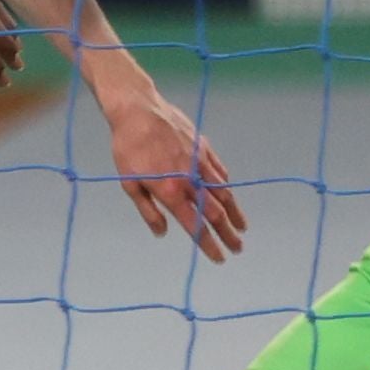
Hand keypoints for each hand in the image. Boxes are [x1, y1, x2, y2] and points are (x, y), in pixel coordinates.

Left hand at [100, 87, 245, 259]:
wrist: (139, 111)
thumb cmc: (128, 148)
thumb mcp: (129, 183)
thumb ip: (148, 210)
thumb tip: (161, 233)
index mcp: (171, 192)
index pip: (195, 225)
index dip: (208, 244)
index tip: (220, 258)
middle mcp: (190, 179)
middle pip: (215, 213)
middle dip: (228, 234)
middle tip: (237, 249)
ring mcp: (200, 163)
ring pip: (224, 193)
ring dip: (234, 212)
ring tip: (242, 227)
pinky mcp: (204, 148)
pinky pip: (219, 172)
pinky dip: (226, 186)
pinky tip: (229, 195)